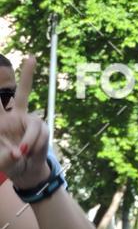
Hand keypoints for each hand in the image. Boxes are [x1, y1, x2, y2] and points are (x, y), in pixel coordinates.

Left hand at [0, 57, 49, 186]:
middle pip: (23, 93)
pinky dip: (35, 146)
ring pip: (35, 125)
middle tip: (32, 57)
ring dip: (29, 141)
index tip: (11, 67)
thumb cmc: (8, 162)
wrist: (25, 171)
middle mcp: (16, 115)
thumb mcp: (0, 161)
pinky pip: (42, 135)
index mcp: (0, 119)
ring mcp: (31, 122)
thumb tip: (17, 152)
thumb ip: (5, 157)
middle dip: (28, 75)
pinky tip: (30, 153)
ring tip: (23, 153)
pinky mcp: (42, 130)